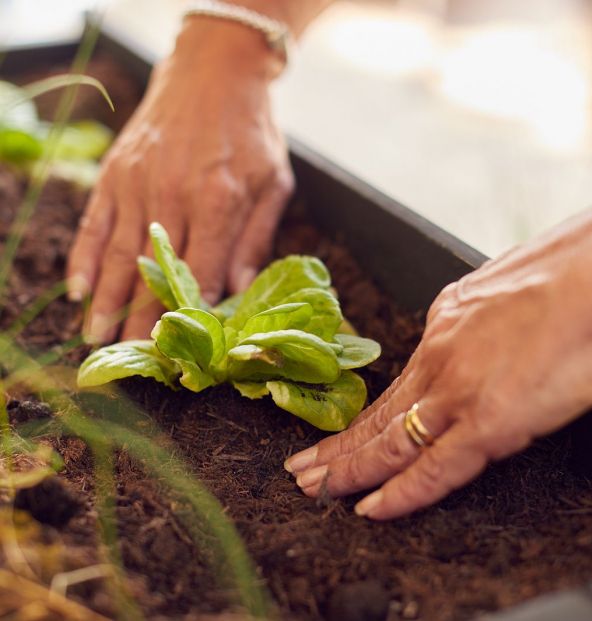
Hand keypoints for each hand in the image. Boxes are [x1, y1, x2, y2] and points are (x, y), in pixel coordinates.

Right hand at [67, 19, 293, 342]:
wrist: (216, 71)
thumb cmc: (251, 131)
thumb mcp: (273, 183)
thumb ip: (256, 238)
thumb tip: (239, 290)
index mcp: (218, 202)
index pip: (200, 273)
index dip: (188, 314)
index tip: (176, 348)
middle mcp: (173, 196)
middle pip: (153, 273)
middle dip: (139, 320)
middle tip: (129, 360)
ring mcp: (138, 183)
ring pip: (116, 254)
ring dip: (104, 300)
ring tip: (94, 336)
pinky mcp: (116, 173)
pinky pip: (94, 223)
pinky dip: (82, 258)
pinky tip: (76, 289)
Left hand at [284, 196, 591, 519]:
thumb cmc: (574, 271)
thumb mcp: (506, 289)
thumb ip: (482, 324)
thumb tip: (480, 342)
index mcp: (446, 321)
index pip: (396, 383)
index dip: (364, 414)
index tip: (339, 432)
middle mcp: (440, 355)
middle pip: (378, 414)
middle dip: (336, 446)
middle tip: (301, 467)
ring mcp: (457, 390)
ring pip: (389, 442)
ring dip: (348, 470)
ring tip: (314, 488)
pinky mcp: (487, 420)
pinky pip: (433, 469)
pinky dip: (399, 494)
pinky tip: (370, 509)